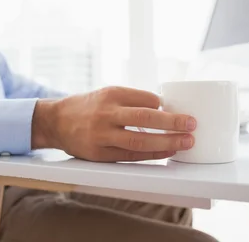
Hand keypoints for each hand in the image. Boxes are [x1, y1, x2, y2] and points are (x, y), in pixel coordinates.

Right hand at [32, 86, 195, 161]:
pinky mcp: (99, 153)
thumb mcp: (107, 93)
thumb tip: (163, 108)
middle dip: (172, 123)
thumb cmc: (88, 106)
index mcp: (111, 94)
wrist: (56, 121)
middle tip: (192, 124)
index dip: (164, 106)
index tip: (179, 110)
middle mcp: (106, 113)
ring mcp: (102, 135)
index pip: (146, 99)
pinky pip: (130, 156)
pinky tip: (167, 153)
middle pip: (145, 119)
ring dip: (167, 142)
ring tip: (187, 141)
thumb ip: (132, 100)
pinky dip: (152, 155)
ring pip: (139, 141)